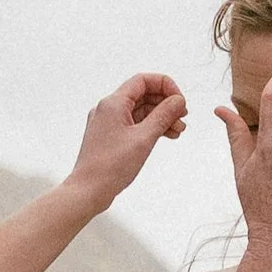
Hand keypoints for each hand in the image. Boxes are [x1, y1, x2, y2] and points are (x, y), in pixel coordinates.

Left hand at [66, 73, 186, 204]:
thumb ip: (163, 116)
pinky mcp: (110, 136)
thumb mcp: (144, 138)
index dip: (165, 85)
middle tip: (183, 116)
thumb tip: (177, 100)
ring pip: (140, 111)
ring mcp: (108, 123)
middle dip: (165, 104)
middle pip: (143, 94)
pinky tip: (165, 136)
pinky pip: (134, 124)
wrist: (89, 191)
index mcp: (113, 103)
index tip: (180, 100)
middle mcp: (108, 109)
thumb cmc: (110, 167)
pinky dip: (151, 127)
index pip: (143, 80)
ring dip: (161, 117)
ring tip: (178, 130)